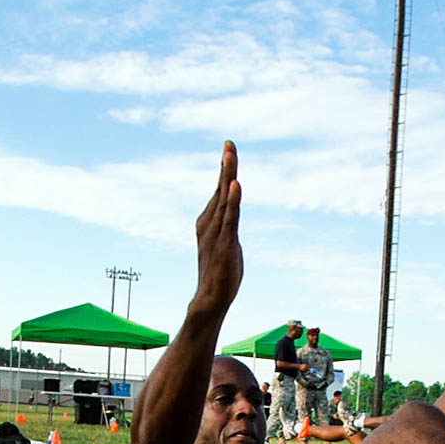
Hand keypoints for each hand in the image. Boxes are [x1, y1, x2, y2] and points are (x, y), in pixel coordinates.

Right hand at [192, 141, 243, 308]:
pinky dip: (233, 201)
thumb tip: (231, 215)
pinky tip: (235, 185)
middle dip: (226, 165)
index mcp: (209, 222)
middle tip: (229, 143)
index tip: (228, 147)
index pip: (220, 191)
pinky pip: (230, 219)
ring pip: (224, 199)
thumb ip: (227, 226)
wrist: (209, 300)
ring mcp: (217, 233)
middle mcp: (210, 224)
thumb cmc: (219, 273)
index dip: (225, 170)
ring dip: (227, 176)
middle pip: (221, 189)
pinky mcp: (225, 244)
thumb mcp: (226, 243)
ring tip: (229, 155)